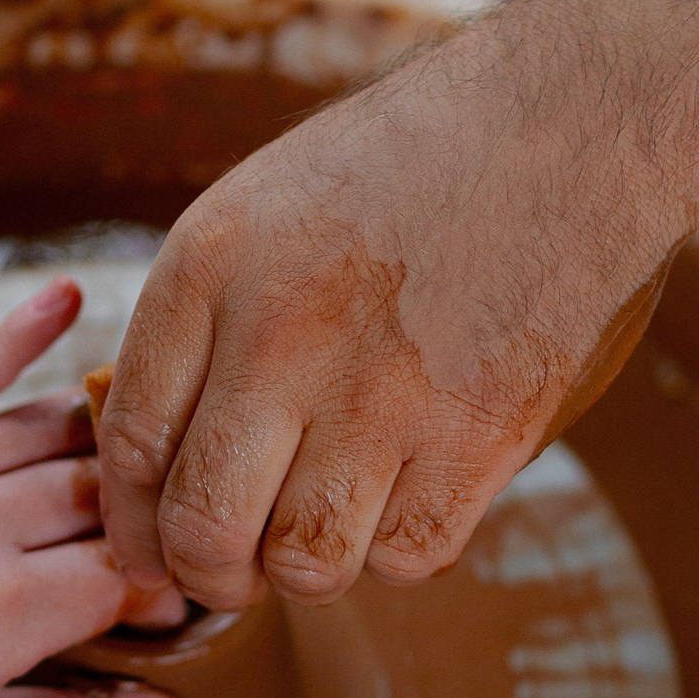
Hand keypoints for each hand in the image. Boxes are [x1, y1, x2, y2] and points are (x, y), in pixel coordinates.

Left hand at [0, 276, 185, 697]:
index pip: (133, 572)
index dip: (174, 584)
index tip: (185, 603)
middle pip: (103, 494)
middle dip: (152, 512)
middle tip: (177, 527)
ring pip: (43, 432)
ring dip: (104, 435)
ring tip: (153, 437)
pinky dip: (9, 336)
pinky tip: (66, 299)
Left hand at [98, 0, 686, 607]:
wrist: (568, 123)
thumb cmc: (408, 171)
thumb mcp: (264, 208)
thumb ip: (203, 324)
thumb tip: (152, 466)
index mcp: (211, 264)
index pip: (131, 443)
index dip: (132, 523)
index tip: (152, 549)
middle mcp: (283, 331)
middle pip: (203, 526)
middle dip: (210, 574)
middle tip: (236, 570)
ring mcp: (384, 388)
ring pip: (304, 563)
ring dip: (309, 567)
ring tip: (329, 523)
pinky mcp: (483, 430)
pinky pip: (408, 557)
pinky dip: (401, 549)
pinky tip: (411, 495)